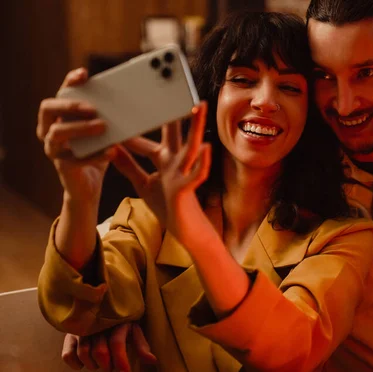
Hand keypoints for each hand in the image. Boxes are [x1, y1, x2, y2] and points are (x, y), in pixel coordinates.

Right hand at [36, 68, 114, 202]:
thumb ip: (108, 118)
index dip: (70, 81)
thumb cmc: (96, 152)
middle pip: (48, 108)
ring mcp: (53, 148)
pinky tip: (110, 151)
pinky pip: (73, 158)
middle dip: (70, 105)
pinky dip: (93, 154)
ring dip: (80, 127)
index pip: (61, 92)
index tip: (84, 74)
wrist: (89, 186)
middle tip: (93, 107)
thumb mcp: (103, 132)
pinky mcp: (62, 166)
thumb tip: (131, 101)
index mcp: (60, 116)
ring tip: (102, 127)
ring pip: (56, 132)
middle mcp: (49, 129)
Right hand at [61, 322, 156, 371]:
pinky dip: (76, 363)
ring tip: (99, 364)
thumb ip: (141, 346)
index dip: (121, 361)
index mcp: (117, 322)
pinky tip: (84, 363)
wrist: (102, 307)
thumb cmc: (121, 324)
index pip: (117, 343)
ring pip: (84, 353)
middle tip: (110, 367)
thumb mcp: (134, 332)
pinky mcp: (69, 334)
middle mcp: (98, 324)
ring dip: (93, 365)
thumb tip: (153, 361)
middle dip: (107, 365)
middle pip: (100, 352)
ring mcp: (83, 328)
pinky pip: (67, 355)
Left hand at [110, 102, 210, 236]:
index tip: (124, 109)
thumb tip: (111, 149)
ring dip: (195, 126)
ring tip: (198, 106)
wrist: (183, 229)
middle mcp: (176, 162)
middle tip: (173, 87)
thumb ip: (128, 166)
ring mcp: (183, 173)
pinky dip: (201, 162)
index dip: (135, 128)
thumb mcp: (142, 183)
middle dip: (174, 112)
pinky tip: (206, 149)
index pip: (147, 140)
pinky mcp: (187, 188)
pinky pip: (196, 173)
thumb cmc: (167, 204)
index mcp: (164, 160)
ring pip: (190, 146)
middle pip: (175, 133)